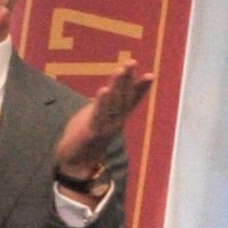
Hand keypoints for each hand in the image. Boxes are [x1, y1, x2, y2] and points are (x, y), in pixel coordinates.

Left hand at [55, 67, 154, 188]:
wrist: (76, 164)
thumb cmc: (84, 140)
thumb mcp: (95, 119)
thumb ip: (103, 106)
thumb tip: (109, 91)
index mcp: (117, 118)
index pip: (131, 100)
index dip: (140, 88)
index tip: (150, 75)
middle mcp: (115, 122)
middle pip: (123, 98)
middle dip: (128, 80)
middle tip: (132, 62)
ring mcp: (105, 127)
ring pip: (113, 104)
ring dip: (117, 86)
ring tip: (120, 71)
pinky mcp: (92, 132)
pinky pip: (98, 115)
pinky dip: (102, 102)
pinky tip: (104, 90)